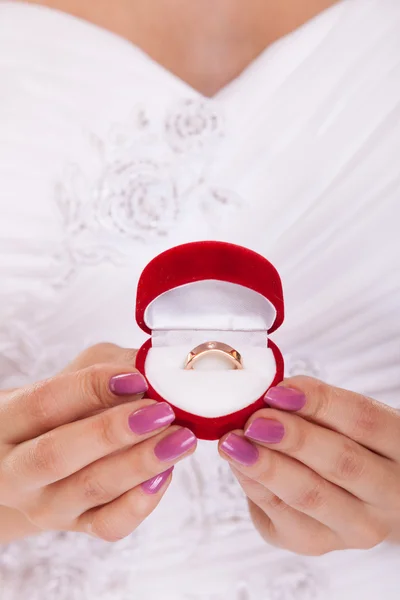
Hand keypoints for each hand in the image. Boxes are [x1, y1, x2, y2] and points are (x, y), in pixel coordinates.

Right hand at [0, 343, 196, 541]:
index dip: (90, 389)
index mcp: (7, 420)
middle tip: (160, 412)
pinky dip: (140, 501)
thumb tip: (155, 371)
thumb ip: (112, 365)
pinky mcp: (77, 525)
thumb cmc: (64, 407)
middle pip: (57, 455)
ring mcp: (45, 504)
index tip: (135, 379)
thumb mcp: (76, 373)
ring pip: (90, 489)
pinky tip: (165, 474)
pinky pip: (109, 523)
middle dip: (113, 432)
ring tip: (179, 439)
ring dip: (140, 463)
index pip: (43, 403)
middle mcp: (16, 470)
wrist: (42, 460)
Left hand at [219, 376, 399, 554]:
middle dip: (292, 438)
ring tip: (233, 443)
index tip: (277, 391)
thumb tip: (269, 396)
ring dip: (266, 466)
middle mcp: (389, 495)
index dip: (318, 402)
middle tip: (254, 421)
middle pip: (341, 463)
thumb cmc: (347, 442)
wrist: (356, 494)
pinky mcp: (320, 545)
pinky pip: (281, 518)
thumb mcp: (345, 419)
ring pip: (310, 497)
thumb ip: (315, 405)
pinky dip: (254, 488)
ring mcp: (357, 527)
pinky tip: (238, 465)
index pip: (363, 420)